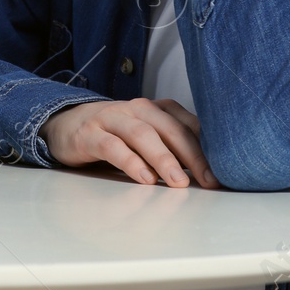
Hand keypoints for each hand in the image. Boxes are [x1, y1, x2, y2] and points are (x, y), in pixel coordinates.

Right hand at [40, 98, 219, 188]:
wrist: (67, 124)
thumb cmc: (117, 135)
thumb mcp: (147, 136)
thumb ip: (173, 147)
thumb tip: (209, 172)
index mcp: (156, 108)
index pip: (187, 124)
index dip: (207, 147)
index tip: (222, 173)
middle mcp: (137, 108)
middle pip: (169, 128)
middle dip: (192, 155)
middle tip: (208, 180)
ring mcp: (112, 118)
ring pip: (142, 134)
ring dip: (163, 159)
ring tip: (178, 182)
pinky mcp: (90, 133)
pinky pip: (112, 146)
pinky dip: (130, 162)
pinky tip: (144, 178)